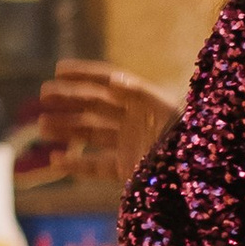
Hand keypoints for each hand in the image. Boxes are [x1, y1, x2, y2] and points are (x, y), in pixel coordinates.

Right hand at [22, 59, 179, 194]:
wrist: (203, 176)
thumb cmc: (189, 140)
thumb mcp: (169, 112)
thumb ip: (142, 95)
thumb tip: (113, 80)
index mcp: (143, 101)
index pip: (107, 82)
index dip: (83, 74)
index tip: (58, 69)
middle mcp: (134, 119)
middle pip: (94, 105)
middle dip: (68, 99)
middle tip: (43, 95)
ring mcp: (129, 144)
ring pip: (90, 133)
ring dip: (66, 128)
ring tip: (41, 126)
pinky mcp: (128, 168)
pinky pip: (97, 165)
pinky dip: (77, 164)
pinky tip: (57, 160)